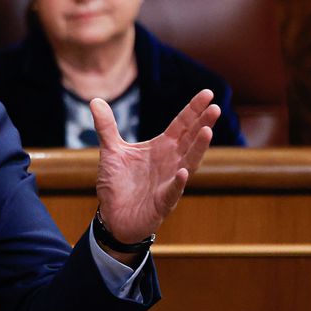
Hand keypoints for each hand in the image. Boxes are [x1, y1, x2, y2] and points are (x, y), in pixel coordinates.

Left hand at [92, 89, 218, 259]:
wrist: (113, 217)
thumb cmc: (118, 184)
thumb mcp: (111, 151)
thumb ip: (106, 127)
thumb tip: (95, 100)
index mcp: (161, 148)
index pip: (181, 125)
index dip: (193, 109)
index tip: (207, 93)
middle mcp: (170, 162)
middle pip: (190, 140)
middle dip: (202, 123)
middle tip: (214, 107)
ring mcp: (170, 181)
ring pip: (189, 163)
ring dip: (199, 148)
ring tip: (208, 131)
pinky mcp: (163, 202)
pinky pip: (173, 191)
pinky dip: (178, 182)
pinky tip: (183, 172)